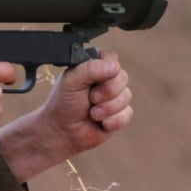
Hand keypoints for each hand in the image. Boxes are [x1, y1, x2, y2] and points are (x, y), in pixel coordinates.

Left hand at [0, 51, 132, 181]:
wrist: (62, 132)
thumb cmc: (63, 104)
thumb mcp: (71, 81)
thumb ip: (90, 69)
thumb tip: (114, 66)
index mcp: (93, 67)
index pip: (111, 58)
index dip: (106, 70)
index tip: (92, 81)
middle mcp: (106, 80)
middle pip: (123, 77)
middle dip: (106, 92)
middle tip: (91, 98)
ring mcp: (114, 97)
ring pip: (126, 96)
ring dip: (108, 108)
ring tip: (92, 113)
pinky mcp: (119, 114)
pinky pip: (127, 113)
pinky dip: (113, 120)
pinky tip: (101, 123)